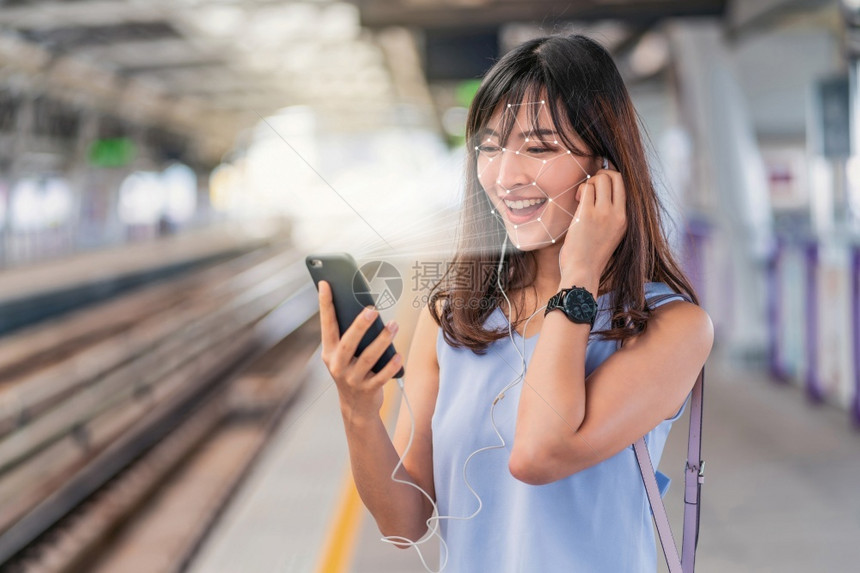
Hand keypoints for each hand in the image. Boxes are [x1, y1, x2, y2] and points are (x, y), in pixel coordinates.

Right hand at [318, 280, 402, 421]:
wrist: (356, 407)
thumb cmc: (351, 371)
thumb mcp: (343, 355)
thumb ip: (349, 335)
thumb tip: (364, 307)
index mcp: (329, 351)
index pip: (326, 324)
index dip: (325, 304)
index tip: (325, 284)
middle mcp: (337, 365)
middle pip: (348, 342)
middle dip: (360, 325)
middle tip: (372, 309)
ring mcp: (352, 379)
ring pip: (368, 358)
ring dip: (382, 340)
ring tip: (393, 325)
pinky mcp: (368, 389)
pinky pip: (381, 376)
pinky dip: (391, 365)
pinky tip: (399, 354)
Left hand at [558, 167, 626, 288]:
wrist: (583, 272)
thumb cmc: (592, 255)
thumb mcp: (611, 234)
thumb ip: (611, 215)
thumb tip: (601, 192)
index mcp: (626, 219)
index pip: (625, 186)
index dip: (611, 179)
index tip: (599, 187)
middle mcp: (618, 214)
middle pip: (615, 177)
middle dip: (601, 175)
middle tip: (590, 187)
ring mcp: (604, 213)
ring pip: (600, 179)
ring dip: (588, 183)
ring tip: (582, 197)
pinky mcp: (587, 214)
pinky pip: (586, 188)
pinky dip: (580, 190)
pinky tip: (577, 201)